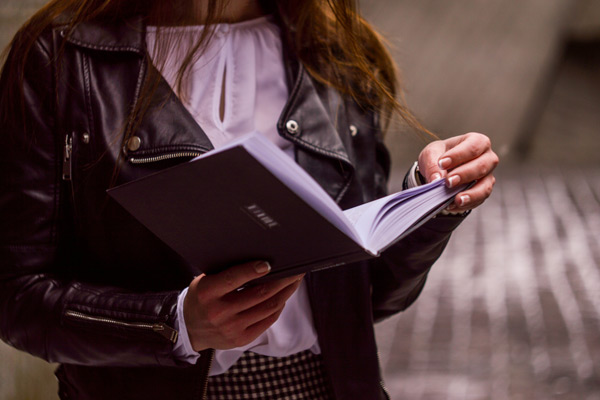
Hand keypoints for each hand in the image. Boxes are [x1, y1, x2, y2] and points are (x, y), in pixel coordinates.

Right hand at [183, 261, 303, 350]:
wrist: (190, 329)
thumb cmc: (201, 298)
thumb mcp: (205, 280)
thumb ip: (227, 272)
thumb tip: (258, 260)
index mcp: (208, 292)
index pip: (234, 279)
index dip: (253, 270)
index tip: (269, 263)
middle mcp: (219, 311)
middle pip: (260, 294)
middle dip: (283, 280)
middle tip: (296, 270)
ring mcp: (232, 328)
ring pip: (268, 307)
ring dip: (285, 293)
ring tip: (294, 282)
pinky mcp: (241, 339)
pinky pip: (267, 321)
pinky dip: (278, 307)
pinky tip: (283, 297)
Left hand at [418, 132, 498, 212]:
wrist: (441, 169)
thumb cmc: (441, 156)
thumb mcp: (431, 154)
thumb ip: (432, 164)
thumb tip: (436, 179)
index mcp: (477, 142)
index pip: (473, 146)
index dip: (458, 155)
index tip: (442, 163)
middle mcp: (487, 158)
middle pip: (482, 166)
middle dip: (464, 175)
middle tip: (448, 182)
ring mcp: (487, 176)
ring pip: (485, 186)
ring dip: (471, 194)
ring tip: (456, 200)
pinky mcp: (483, 191)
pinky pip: (479, 200)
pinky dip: (466, 204)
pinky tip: (453, 205)